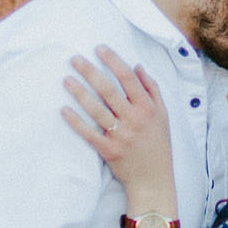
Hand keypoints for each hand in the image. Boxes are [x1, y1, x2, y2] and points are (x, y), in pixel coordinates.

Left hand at [63, 47, 177, 224]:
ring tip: (66, 79)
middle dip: (90, 71)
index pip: (128, 78)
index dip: (113, 61)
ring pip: (96, 109)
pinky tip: (64, 110)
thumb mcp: (163, 115)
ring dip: (80, 92)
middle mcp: (134, 119)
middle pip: (108, 90)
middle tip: (74, 59)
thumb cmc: (158, 145)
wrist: (154, 179)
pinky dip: (76, 121)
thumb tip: (137, 65)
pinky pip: (89, 133)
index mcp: (147, 108)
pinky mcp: (109, 151)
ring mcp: (121, 135)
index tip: (99, 48)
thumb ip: (152, 89)